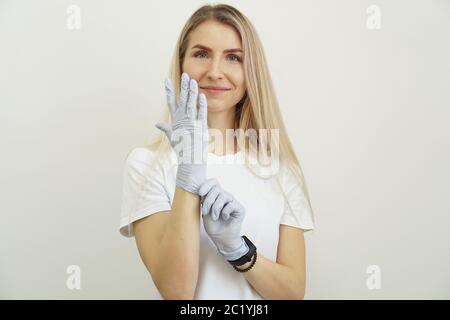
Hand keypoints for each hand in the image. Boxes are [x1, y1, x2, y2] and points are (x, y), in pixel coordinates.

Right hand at [155, 73, 208, 194]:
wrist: (189, 161)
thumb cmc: (181, 150)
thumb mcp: (172, 137)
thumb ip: (165, 128)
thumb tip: (157, 123)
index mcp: (175, 121)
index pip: (171, 102)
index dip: (169, 90)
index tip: (166, 80)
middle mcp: (182, 120)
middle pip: (182, 100)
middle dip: (183, 87)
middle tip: (185, 75)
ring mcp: (191, 123)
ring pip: (191, 104)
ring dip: (192, 92)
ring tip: (193, 81)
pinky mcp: (200, 127)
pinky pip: (201, 113)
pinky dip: (201, 104)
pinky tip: (202, 95)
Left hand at [199, 178, 248, 260]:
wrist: (221, 239)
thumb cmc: (213, 226)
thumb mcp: (205, 211)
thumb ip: (204, 200)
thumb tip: (200, 190)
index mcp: (216, 195)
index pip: (213, 182)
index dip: (206, 185)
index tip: (200, 193)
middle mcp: (225, 196)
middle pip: (216, 188)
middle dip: (208, 201)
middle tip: (206, 212)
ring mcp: (233, 202)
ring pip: (223, 196)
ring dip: (215, 208)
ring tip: (214, 217)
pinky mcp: (240, 208)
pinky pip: (231, 205)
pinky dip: (225, 212)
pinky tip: (225, 218)